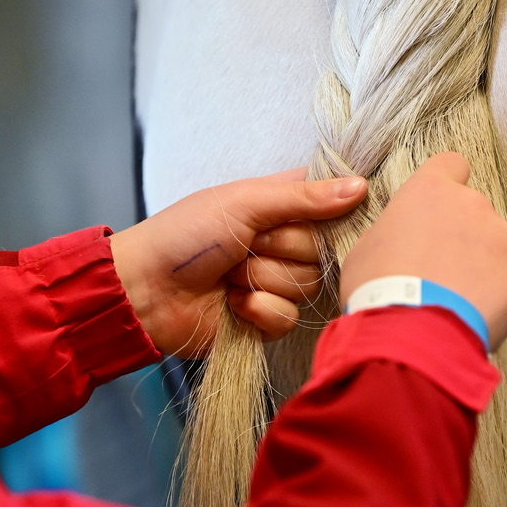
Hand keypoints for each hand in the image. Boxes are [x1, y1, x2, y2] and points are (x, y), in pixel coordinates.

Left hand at [110, 168, 366, 356]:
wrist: (145, 290)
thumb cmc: (185, 235)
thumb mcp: (244, 203)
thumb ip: (304, 197)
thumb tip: (361, 186)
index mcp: (281, 206)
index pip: (332, 203)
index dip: (331, 211)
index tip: (316, 215)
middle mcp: (284, 243)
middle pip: (323, 250)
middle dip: (280, 250)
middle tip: (245, 246)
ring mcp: (276, 281)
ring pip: (308, 286)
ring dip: (263, 280)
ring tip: (229, 275)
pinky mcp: (266, 319)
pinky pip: (289, 318)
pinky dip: (258, 310)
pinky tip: (232, 303)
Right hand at [340, 152, 506, 351]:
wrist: (410, 335)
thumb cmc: (380, 290)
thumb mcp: (366, 248)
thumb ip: (394, 230)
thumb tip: (402, 238)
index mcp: (431, 191)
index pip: (451, 164)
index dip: (445, 184)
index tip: (438, 208)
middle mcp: (472, 204)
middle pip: (472, 210)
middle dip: (460, 234)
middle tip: (438, 269)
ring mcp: (502, 237)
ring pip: (494, 244)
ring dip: (480, 264)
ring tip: (454, 297)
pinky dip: (496, 293)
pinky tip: (471, 312)